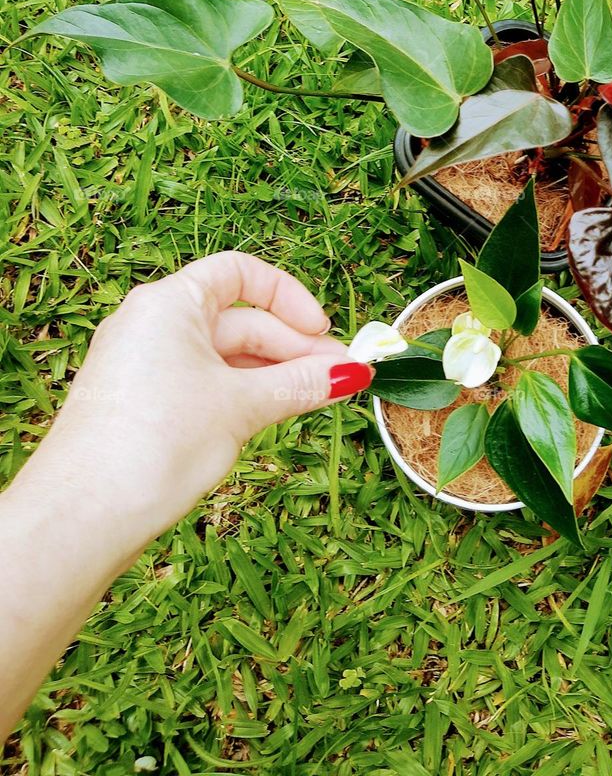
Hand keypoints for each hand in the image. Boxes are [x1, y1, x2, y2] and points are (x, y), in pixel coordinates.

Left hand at [25, 251, 371, 552]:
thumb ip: (300, 383)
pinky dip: (240, 394)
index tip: (322, 332)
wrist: (81, 518)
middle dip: (293, 348)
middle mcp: (150, 324)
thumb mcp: (241, 407)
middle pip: (238, 320)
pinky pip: (201, 382)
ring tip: (315, 399)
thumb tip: (350, 372)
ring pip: (222, 356)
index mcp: (169, 303)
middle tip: (339, 378)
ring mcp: (142, 364)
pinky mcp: (139, 402)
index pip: (240, 274)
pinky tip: (270, 417)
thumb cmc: (154, 444)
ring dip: (271, 374)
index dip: (289, 297)